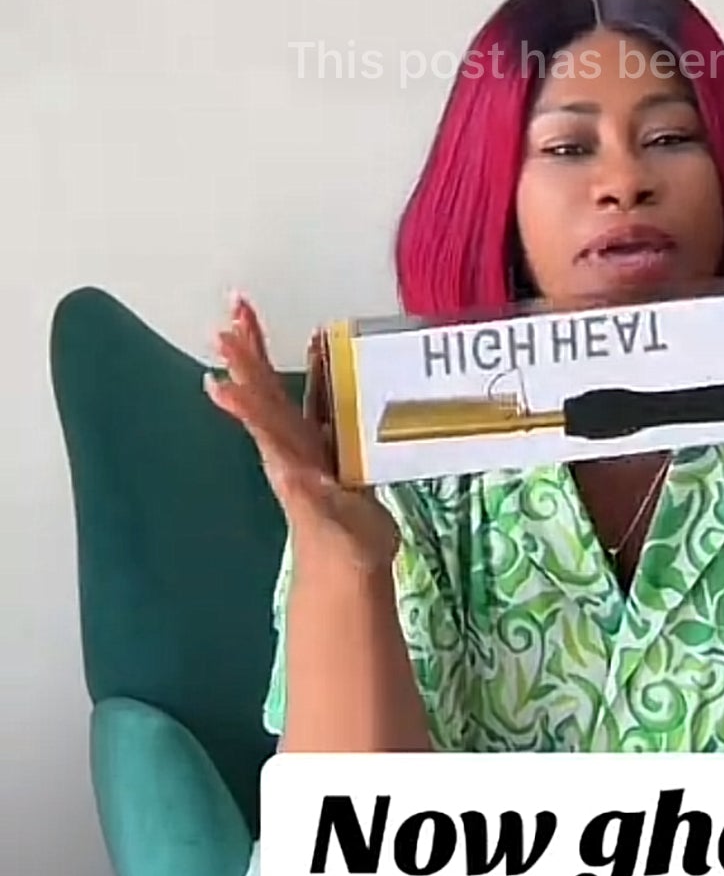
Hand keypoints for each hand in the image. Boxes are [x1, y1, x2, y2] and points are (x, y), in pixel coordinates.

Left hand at [205, 294, 398, 572]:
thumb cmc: (341, 549)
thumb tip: (296, 472)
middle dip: (247, 348)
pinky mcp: (331, 445)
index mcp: (288, 457)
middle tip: (233, 305)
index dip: (245, 375)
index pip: (261, 410)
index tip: (223, 344)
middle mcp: (290, 443)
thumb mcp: (330, 523)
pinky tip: (322, 346)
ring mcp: (307, 441)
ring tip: (249, 316)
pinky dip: (317, 368)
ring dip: (265, 353)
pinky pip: (319, 396)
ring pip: (281, 388)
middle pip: (263, 387)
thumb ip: (314, 499)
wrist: (348, 570)